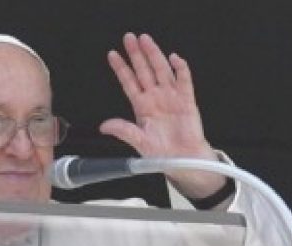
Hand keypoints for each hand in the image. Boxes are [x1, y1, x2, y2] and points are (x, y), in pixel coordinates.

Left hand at [101, 33, 226, 199]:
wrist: (183, 161)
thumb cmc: (162, 153)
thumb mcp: (139, 141)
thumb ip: (123, 131)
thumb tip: (104, 126)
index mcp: (142, 106)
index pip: (129, 82)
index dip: (121, 68)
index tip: (112, 55)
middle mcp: (155, 98)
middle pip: (144, 71)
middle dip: (136, 54)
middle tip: (129, 38)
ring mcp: (171, 97)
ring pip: (161, 70)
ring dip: (154, 55)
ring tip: (146, 41)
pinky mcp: (187, 100)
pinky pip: (184, 80)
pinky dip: (180, 69)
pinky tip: (174, 59)